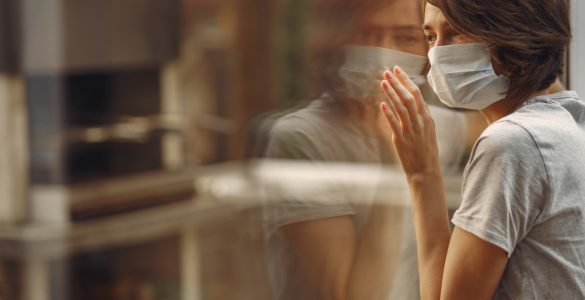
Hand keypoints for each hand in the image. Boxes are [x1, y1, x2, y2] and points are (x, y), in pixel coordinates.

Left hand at [379, 66, 440, 181]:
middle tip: (387, 71)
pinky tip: (382, 103)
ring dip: (392, 93)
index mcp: (427, 118)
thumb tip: (411, 104)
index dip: (406, 80)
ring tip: (383, 82)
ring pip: (402, 107)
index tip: (397, 70)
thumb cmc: (425, 152)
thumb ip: (420, 118)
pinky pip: (395, 124)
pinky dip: (388, 113)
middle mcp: (420, 122)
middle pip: (409, 97)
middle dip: (398, 82)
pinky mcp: (402, 140)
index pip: (417, 94)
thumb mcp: (427, 132)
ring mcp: (411, 131)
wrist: (426, 172)